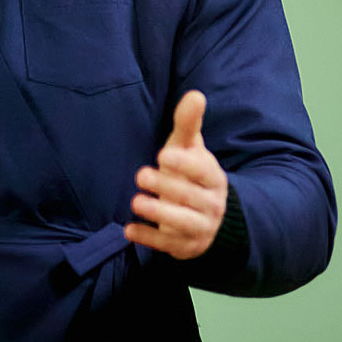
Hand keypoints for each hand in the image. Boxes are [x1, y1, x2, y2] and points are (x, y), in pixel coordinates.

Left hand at [124, 89, 227, 259]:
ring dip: (158, 214)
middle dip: (165, 187)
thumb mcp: (190, 149)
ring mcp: (199, 228)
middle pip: (189, 197)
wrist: (209, 216)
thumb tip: (195, 94)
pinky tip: (128, 229)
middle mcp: (210, 205)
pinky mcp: (185, 246)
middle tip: (141, 175)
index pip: (203, 171)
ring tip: (136, 202)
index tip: (162, 155)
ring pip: (182, 224)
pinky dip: (148, 238)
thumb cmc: (191, 172)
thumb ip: (189, 124)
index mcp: (213, 178)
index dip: (184, 164)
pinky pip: (167, 245)